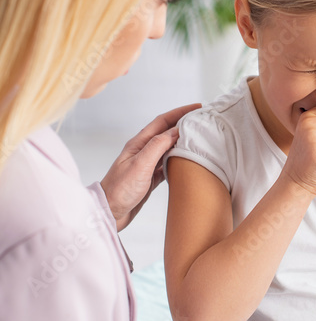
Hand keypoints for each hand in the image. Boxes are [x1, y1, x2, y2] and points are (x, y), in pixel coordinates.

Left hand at [100, 104, 200, 230]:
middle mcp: (143, 150)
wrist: (109, 213)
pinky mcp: (150, 177)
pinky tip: (188, 161)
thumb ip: (157, 146)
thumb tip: (176, 130)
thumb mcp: (140, 165)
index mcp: (139, 143)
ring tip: (199, 137)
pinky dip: (179, 159)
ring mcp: (147, 164)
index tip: (197, 108)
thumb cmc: (119, 190)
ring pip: (169, 147)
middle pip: (167, 131)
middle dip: (184, 123)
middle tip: (202, 120)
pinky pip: (168, 163)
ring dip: (183, 141)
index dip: (180, 112)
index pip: (162, 121)